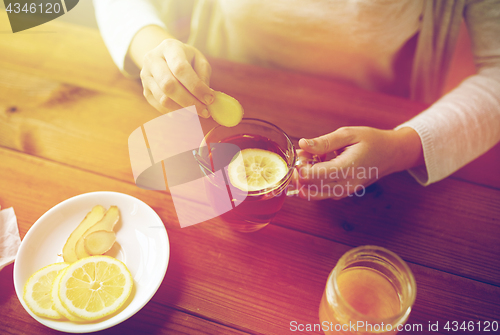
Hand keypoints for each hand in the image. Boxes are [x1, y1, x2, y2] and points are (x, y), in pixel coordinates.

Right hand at [139, 37, 213, 115]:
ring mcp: (146, 77)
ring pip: (163, 99)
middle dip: (189, 102)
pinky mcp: (145, 91)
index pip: (180, 69)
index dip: (196, 87)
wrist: (163, 57)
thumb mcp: (198, 59)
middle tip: (205, 111)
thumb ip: (203, 74)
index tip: (210, 99)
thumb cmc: (186, 58)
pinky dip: (176, 113)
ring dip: (183, 110)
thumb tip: (206, 96)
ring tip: (198, 112)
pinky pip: (160, 107)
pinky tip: (188, 113)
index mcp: (169, 47)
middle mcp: (153, 60)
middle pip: (169, 85)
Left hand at [292, 126, 423, 199]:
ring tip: (312, 159)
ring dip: (305, 179)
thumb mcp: (348, 134)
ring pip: (313, 194)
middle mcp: (345, 185)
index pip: (313, 176)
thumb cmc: (372, 141)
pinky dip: (314, 182)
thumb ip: (324, 142)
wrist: (392, 154)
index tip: (302, 153)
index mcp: (347, 168)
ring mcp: (344, 192)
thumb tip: (303, 144)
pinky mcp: (343, 193)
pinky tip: (320, 165)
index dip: (300, 166)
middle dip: (300, 172)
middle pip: (309, 188)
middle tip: (304, 154)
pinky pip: (321, 193)